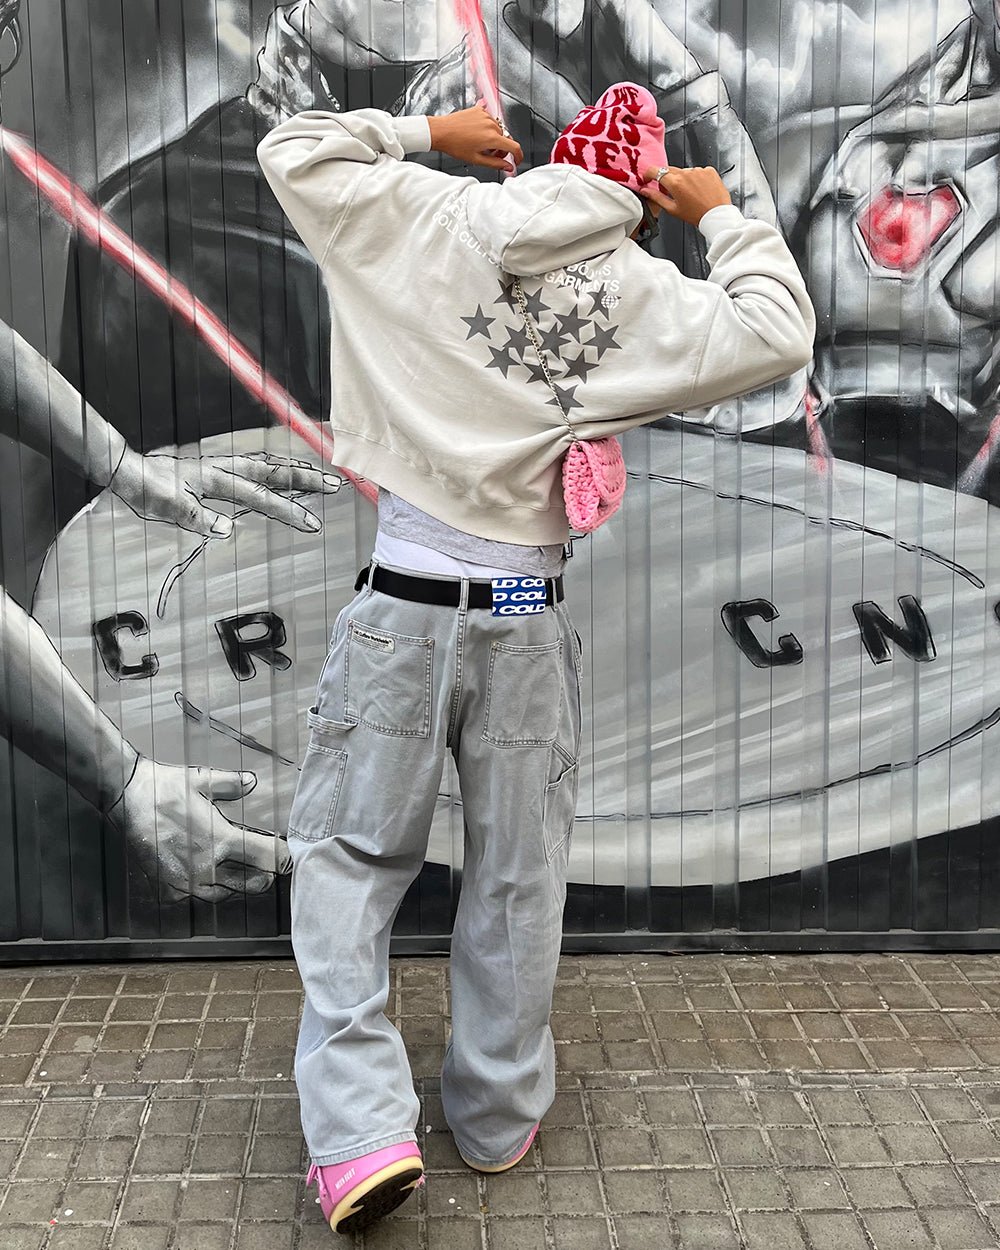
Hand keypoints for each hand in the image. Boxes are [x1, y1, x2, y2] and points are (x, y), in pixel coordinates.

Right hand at [108, 758, 290, 902]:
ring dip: (239, 884)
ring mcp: (186, 883)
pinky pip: (199, 897)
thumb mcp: (205, 780)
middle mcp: (206, 868)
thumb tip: (253, 782)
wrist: (126, 797)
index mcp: (222, 841)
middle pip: (254, 883)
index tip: (288, 854)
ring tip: (244, 871)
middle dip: (266, 874)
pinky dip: (210, 888)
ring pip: (227, 894)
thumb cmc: (165, 788)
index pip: (268, 858)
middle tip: (271, 866)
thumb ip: (233, 785)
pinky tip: (212, 876)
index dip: (283, 857)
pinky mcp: (169, 889)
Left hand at [109, 448, 342, 537]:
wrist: (127, 470)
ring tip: (323, 476)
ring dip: (296, 470)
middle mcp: (226, 467)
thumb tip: (227, 529)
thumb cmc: (146, 490)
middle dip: (307, 480)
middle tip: (337, 485)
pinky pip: (257, 464)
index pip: (260, 496)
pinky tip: (285, 471)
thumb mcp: (167, 509)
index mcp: (216, 479)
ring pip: (268, 464)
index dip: (288, 510)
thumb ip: (197, 518)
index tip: (313, 523)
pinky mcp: (220, 467)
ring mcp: (224, 464)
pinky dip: (277, 465)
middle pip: (274, 471)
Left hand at [428, 105, 522, 171]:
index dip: (518, 156)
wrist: (441, 131)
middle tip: (491, 154)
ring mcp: (486, 115)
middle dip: (502, 148)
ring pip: (499, 129)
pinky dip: (488, 128)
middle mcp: (491, 124)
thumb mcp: (476, 159)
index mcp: (491, 138)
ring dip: (495, 138)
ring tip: (481, 144)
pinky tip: (477, 133)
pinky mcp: (480, 110)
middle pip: (506, 138)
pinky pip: (490, 120)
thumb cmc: (454, 144)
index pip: (514, 147)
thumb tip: (508, 167)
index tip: (516, 160)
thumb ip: (496, 164)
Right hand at [640, 165, 731, 226]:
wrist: (717, 215)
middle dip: (667, 179)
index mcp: (675, 183)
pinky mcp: (709, 170)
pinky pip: (697, 171)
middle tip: (671, 192)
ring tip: (689, 194)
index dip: (648, 174)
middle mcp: (686, 173)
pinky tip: (699, 190)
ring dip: (683, 179)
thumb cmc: (697, 214)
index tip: (648, 179)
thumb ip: (656, 197)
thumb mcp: (672, 209)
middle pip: (669, 170)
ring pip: (684, 171)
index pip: (655, 170)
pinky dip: (696, 178)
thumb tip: (645, 191)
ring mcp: (698, 170)